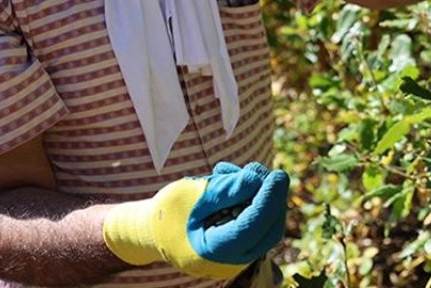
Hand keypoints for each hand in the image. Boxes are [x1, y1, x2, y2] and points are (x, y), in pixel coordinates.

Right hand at [102, 161, 288, 279]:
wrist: (152, 230)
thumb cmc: (167, 212)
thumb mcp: (191, 194)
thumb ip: (225, 189)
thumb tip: (260, 178)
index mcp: (214, 252)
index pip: (252, 226)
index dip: (269, 199)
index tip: (278, 175)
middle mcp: (230, 261)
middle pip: (268, 228)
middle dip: (270, 196)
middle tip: (260, 170)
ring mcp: (237, 257)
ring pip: (266, 225)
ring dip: (259, 195)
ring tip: (229, 172)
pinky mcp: (240, 246)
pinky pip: (256, 222)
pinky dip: (251, 200)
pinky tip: (229, 179)